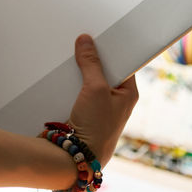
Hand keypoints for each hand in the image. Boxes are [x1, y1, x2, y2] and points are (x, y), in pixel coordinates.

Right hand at [67, 34, 137, 166]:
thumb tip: (86, 41)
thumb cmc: (96, 127)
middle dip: (93, 58)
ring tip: (71, 56)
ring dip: (80, 71)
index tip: (100, 35)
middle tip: (82, 42)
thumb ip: (91, 63)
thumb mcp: (95, 89)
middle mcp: (116, 100)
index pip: (123, 63)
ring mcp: (100, 106)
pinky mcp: (84, 112)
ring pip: (90, 80)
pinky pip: (78, 91)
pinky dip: (72, 83)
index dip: (112, 49)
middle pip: (105, 70)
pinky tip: (63, 75)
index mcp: (128, 93)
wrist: (77, 157)